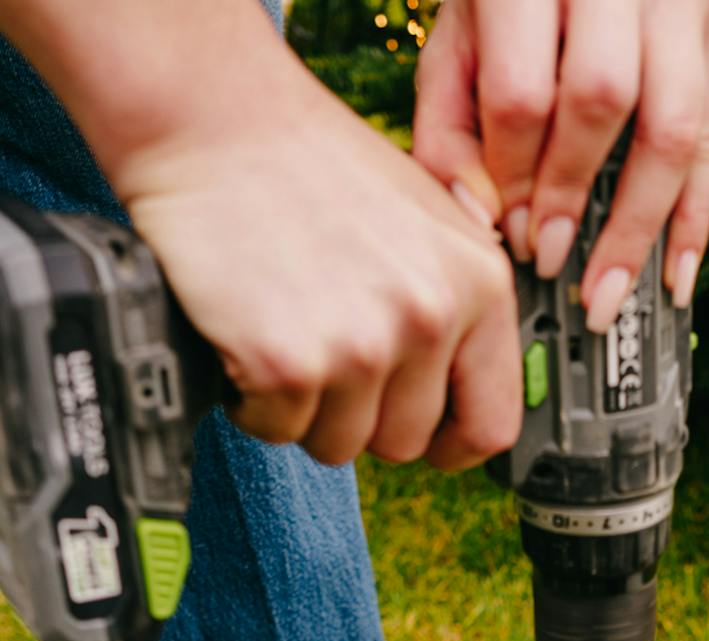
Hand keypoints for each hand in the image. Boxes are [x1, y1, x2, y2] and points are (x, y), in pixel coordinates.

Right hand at [115, 67, 521, 471]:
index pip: (492, 424)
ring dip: (303, 409)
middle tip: (324, 350)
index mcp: (478, 283)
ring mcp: (360, 346)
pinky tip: (248, 334)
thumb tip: (465, 392)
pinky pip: (273, 429)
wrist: (216, 127)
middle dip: (359, 415)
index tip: (426, 442)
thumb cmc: (310, 169)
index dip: (451, 445)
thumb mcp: (426, 221)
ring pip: (335, 445)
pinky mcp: (289, 366)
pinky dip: (251, 398)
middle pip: (403, 444)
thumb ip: (455, 303)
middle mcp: (428, 317)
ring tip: (286, 330)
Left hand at [412, 0, 708, 330]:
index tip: (512, 234)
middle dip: (575, 198)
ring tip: (608, 296)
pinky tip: (677, 275)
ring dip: (641, 226)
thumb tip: (480, 222)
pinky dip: (697, 213)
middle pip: (601, 100)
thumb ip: (449, 122)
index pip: (523, 93)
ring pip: (673, 122)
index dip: (515, 177)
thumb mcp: (460, 31)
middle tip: (554, 265)